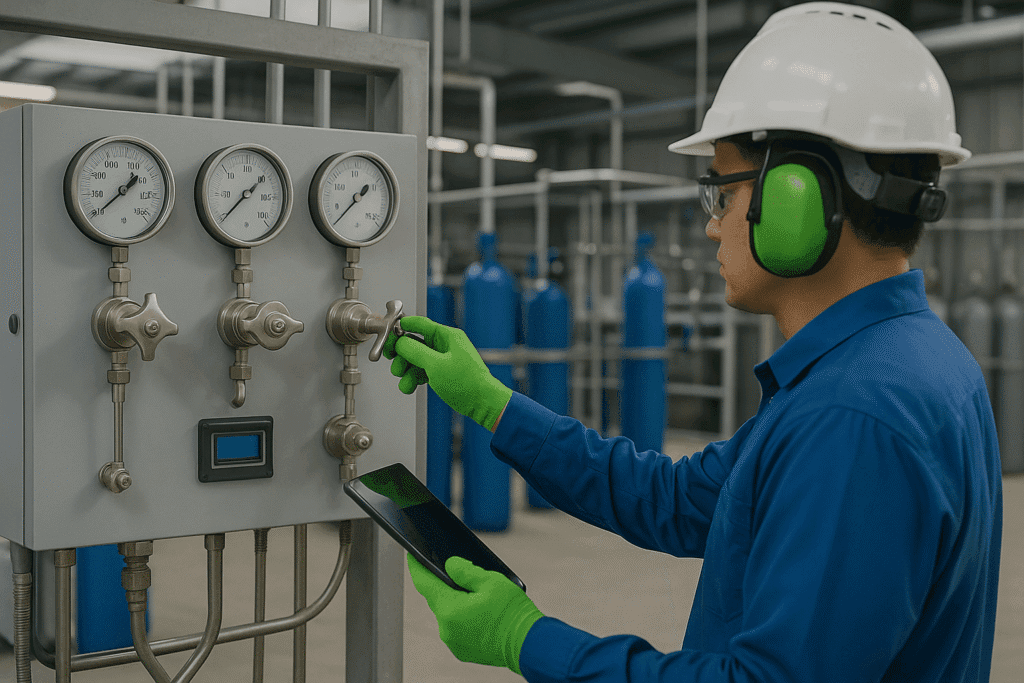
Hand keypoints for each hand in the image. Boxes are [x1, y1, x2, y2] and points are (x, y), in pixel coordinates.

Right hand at [383, 316, 511, 431]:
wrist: (482, 403)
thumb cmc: (468, 383)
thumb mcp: (435, 365)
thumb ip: (415, 351)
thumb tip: (399, 342)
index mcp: (447, 336)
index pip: (419, 324)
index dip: (401, 328)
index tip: (387, 335)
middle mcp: (444, 345)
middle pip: (414, 343)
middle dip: (402, 355)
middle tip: (394, 363)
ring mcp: (443, 359)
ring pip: (415, 359)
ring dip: (406, 370)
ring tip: (404, 381)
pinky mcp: (441, 372)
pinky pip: (421, 371)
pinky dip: (413, 379)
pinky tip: (410, 387)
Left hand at [407, 554, 543, 674]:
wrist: (528, 644)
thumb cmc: (512, 614)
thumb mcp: (490, 581)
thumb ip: (465, 570)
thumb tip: (450, 565)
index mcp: (449, 609)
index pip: (424, 583)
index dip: (417, 567)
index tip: (412, 556)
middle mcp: (446, 628)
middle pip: (439, 598)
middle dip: (449, 585)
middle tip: (467, 576)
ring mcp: (453, 642)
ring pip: (449, 613)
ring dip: (458, 602)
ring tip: (480, 597)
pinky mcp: (462, 651)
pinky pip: (457, 627)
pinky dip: (464, 618)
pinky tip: (481, 612)